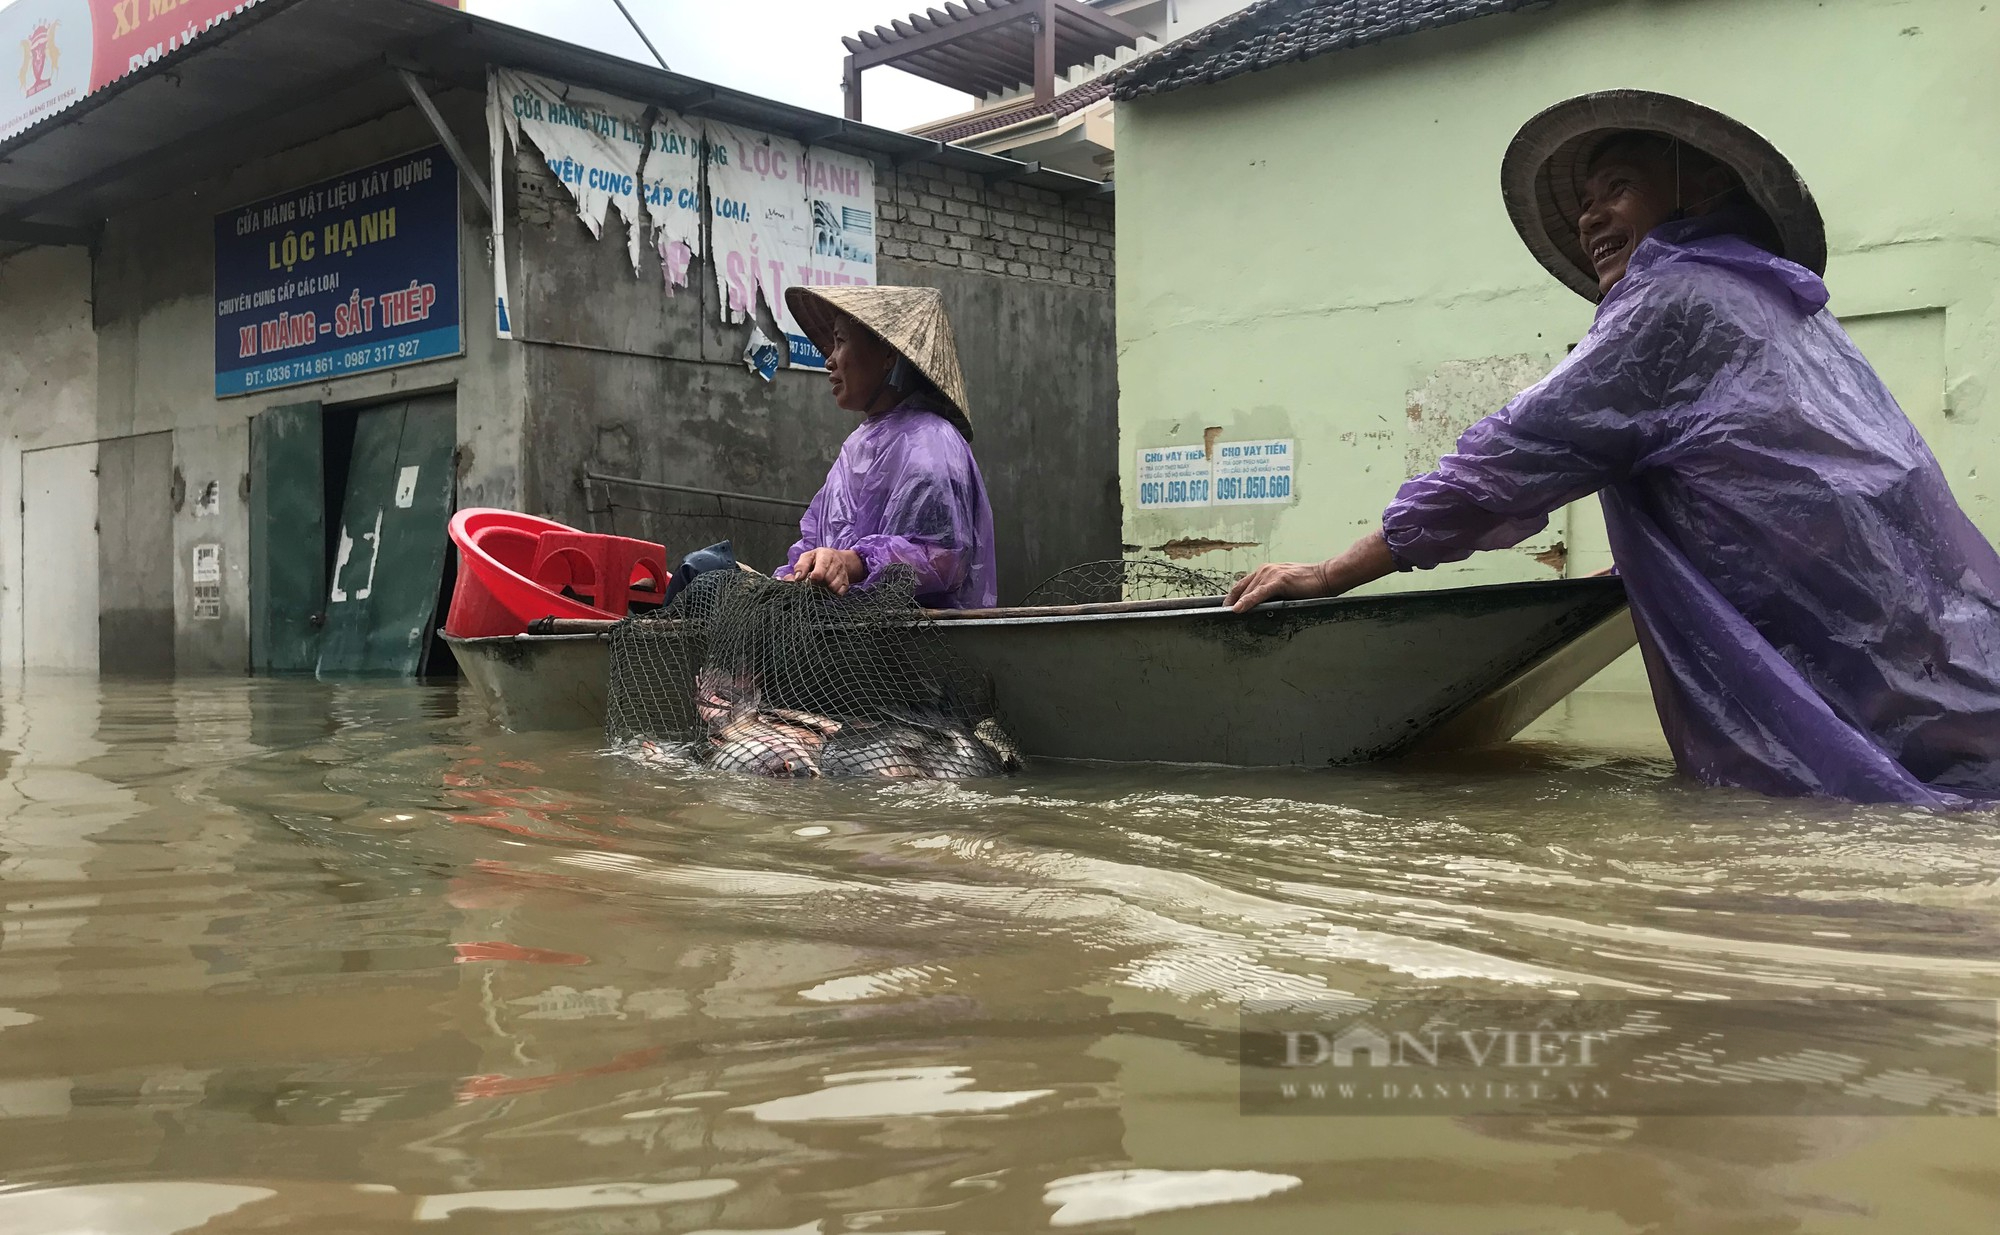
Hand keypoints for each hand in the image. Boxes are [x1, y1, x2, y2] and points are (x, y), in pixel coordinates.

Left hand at [790, 547, 866, 594]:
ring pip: (833, 586)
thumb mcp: (807, 558)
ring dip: (825, 589)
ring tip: (821, 586)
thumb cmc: (818, 560)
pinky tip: (829, 590)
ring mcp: (842, 573)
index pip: (822, 566)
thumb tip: (791, 579)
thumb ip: (799, 567)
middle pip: (827, 578)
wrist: (839, 559)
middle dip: (818, 583)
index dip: (815, 575)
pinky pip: (840, 592)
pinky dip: (833, 593)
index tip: (810, 580)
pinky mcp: (846, 582)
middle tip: (813, 583)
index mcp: (825, 554)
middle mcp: (836, 562)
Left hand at [1227, 529, 1397, 612]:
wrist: (1326, 576)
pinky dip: (1247, 602)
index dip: (1231, 597)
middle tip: (1219, 617)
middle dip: (1230, 603)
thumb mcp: (1285, 586)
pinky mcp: (1279, 581)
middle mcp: (1265, 570)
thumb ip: (1271, 592)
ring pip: (1248, 592)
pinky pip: (1259, 594)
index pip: (1242, 585)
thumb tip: (1261, 607)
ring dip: (1236, 604)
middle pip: (1241, 589)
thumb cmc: (1309, 584)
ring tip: (1225, 616)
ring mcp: (1271, 574)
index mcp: (1265, 571)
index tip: (1223, 609)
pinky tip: (1238, 610)